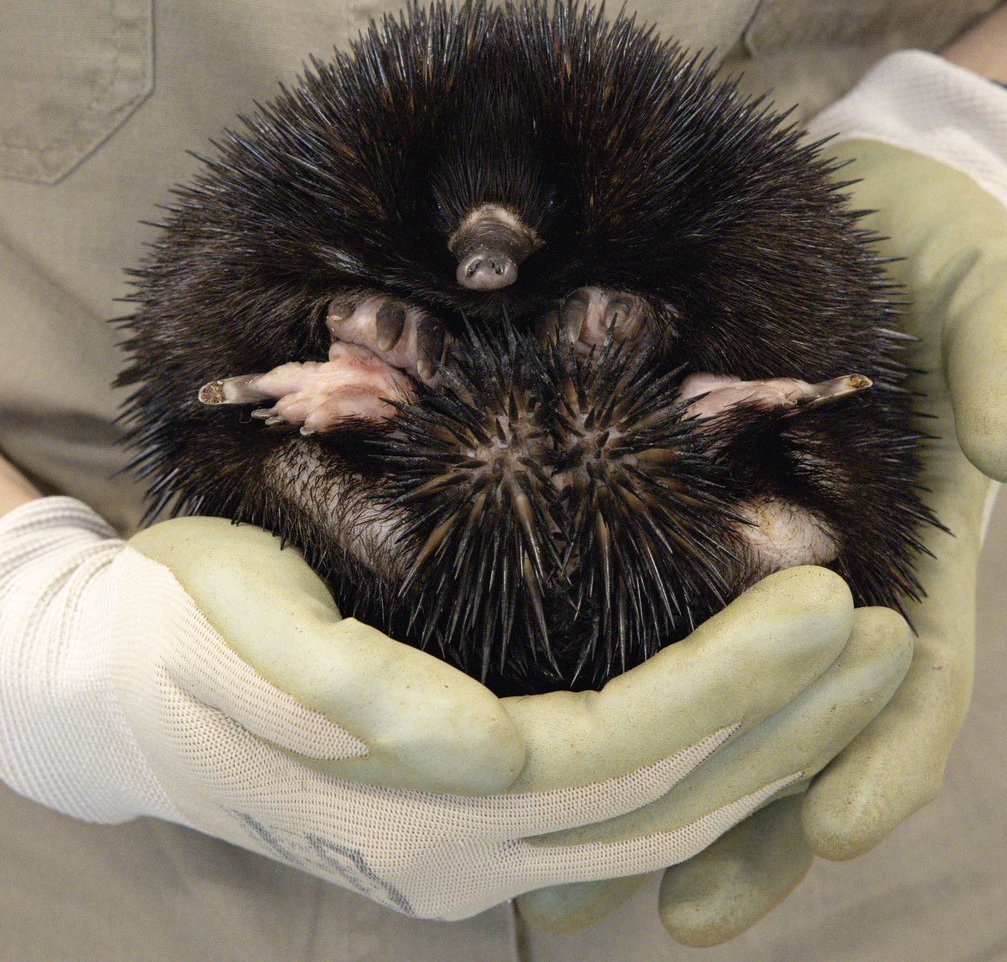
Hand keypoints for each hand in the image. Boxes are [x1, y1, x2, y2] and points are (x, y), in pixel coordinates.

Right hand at [118, 517, 911, 919]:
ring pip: (657, 814)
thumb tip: (485, 749)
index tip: (833, 606)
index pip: (620, 747)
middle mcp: (462, 847)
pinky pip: (618, 812)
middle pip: (666, 793)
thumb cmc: (181, 631)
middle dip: (789, 720)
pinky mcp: (473, 822)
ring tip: (860, 673)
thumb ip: (361, 696)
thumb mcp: (250, 631)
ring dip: (769, 747)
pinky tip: (766, 726)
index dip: (733, 683)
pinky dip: (706, 768)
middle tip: (893, 635)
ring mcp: (473, 849)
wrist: (116, 691)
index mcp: (415, 799)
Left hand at [521, 30, 1006, 940]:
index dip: (881, 758)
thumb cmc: (913, 242)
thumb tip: (1006, 455)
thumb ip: (1006, 355)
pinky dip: (580, 679)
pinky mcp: (645, 503)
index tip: (829, 834)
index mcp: (899, 540)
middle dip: (733, 823)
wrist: (815, 199)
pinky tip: (512, 738)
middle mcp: (806, 570)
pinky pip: (612, 602)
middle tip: (664, 917)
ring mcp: (724, 546)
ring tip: (558, 882)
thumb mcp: (982, 281)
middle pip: (779, 723)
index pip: (904, 676)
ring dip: (638, 787)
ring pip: (688, 693)